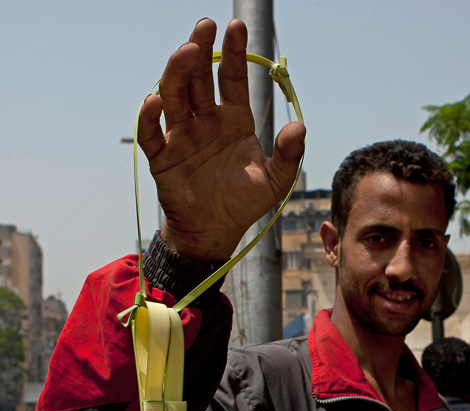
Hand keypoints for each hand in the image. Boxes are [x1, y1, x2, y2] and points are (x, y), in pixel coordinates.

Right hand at [138, 18, 305, 260]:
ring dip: (177, 73)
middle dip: (200, 52)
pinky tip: (154, 101)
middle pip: (199, 79)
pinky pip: (151, 134)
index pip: (231, 79)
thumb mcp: (274, 181)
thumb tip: (299, 127)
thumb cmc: (243, 203)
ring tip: (186, 52)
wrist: (215, 231)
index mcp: (233, 120)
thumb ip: (288, 155)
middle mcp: (205, 122)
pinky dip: (148, 118)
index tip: (235, 26)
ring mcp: (181, 137)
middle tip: (204, 27)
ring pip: (174, 97)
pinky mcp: (162, 158)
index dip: (233, 54)